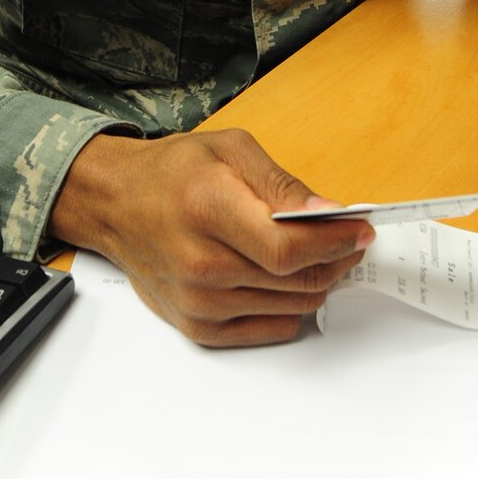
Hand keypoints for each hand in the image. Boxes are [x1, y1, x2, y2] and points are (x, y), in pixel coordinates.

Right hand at [49, 129, 374, 346]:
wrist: (116, 205)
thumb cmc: (173, 173)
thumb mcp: (231, 151)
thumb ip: (283, 185)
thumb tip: (330, 215)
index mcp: (208, 210)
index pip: (289, 248)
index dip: (336, 243)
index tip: (361, 230)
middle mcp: (201, 264)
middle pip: (297, 280)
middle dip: (336, 259)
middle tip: (348, 239)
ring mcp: (198, 302)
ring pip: (292, 306)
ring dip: (317, 280)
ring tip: (317, 253)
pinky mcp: (198, 327)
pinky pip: (272, 327)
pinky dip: (292, 305)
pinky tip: (286, 278)